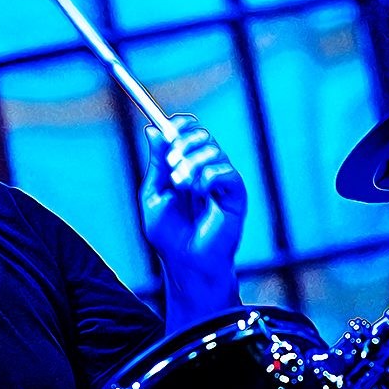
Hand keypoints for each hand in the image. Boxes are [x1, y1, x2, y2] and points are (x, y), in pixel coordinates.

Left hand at [139, 115, 246, 332]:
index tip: (170, 125)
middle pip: (202, 135)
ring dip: (191, 163)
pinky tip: (200, 193)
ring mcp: (222, 182)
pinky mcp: (236, 195)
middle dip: (183, 143)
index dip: (180, 125)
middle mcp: (205, 171)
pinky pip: (225, 172)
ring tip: (180, 185)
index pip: (188, 133)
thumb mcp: (154, 195)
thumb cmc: (169, 237)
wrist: (185, 264)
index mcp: (185, 168)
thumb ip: (156, 164)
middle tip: (172, 162)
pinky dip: (208, 177)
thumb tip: (152, 130)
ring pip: (213, 151)